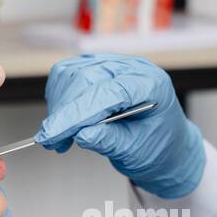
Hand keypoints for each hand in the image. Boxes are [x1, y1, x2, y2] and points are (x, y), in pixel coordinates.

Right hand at [34, 53, 205, 198]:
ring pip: (72, 73)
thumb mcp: (136, 152)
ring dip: (59, 106)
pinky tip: (65, 120)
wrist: (163, 144)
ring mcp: (115, 65)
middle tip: (54, 142)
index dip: (76, 113)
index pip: (107, 91)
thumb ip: (109, 141)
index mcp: (151, 86)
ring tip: (61, 137)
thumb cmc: (156, 146)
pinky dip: (60, 97)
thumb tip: (80, 134)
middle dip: (64, 112)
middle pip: (86, 78)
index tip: (52, 134)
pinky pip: (69, 73)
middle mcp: (133, 69)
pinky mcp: (98, 67)